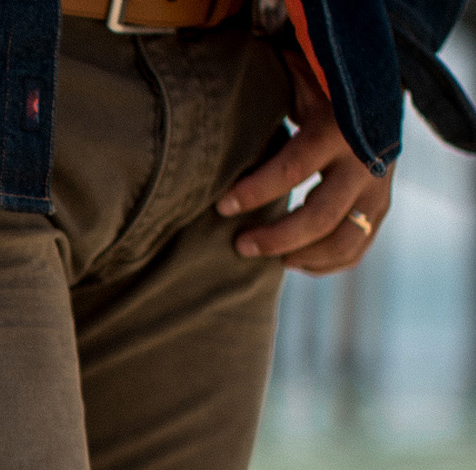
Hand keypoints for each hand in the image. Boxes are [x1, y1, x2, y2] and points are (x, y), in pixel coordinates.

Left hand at [215, 50, 392, 274]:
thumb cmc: (320, 86)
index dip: (255, 192)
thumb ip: (269, 89)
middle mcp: (364, 162)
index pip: (293, 169)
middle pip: (320, 217)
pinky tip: (294, 261)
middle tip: (241, 246)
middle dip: (276, 238)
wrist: (377, 92)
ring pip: (345, 241)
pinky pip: (357, 247)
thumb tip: (215, 80)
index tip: (222, 207)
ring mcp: (378, 187)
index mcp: (337, 128)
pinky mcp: (381, 204)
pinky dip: (325, 263)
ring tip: (269, 260)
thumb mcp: (298, 79)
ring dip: (303, 257)